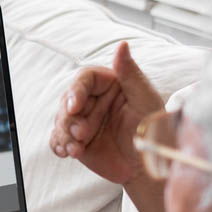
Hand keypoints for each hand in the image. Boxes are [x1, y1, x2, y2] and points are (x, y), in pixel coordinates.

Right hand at [49, 41, 163, 184]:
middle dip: (69, 118)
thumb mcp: (145, 99)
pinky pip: (58, 139)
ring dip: (64, 134)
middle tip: (81, 134)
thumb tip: (122, 45)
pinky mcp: (77, 141)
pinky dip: (58, 145)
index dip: (76, 91)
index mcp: (109, 85)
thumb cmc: (153, 130)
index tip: (74, 106)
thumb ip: (130, 73)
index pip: (85, 79)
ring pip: (60, 120)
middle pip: (67, 100)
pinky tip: (67, 152)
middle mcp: (94, 101)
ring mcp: (83, 121)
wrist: (149, 166)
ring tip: (76, 148)